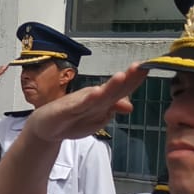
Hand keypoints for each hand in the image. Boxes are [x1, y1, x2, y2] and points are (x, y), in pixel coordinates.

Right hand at [25, 65, 147, 143]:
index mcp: (103, 99)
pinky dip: (88, 99)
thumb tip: (130, 106)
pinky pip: (79, 105)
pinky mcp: (66, 110)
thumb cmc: (72, 118)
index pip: (122, 89)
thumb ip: (112, 109)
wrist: (46, 126)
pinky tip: (96, 93)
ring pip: (98, 94)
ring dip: (110, 86)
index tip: (148, 68)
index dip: (134, 80)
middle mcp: (93, 97)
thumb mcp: (96, 117)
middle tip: (139, 67)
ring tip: (122, 76)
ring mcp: (80, 103)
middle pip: (113, 88)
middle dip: (126, 78)